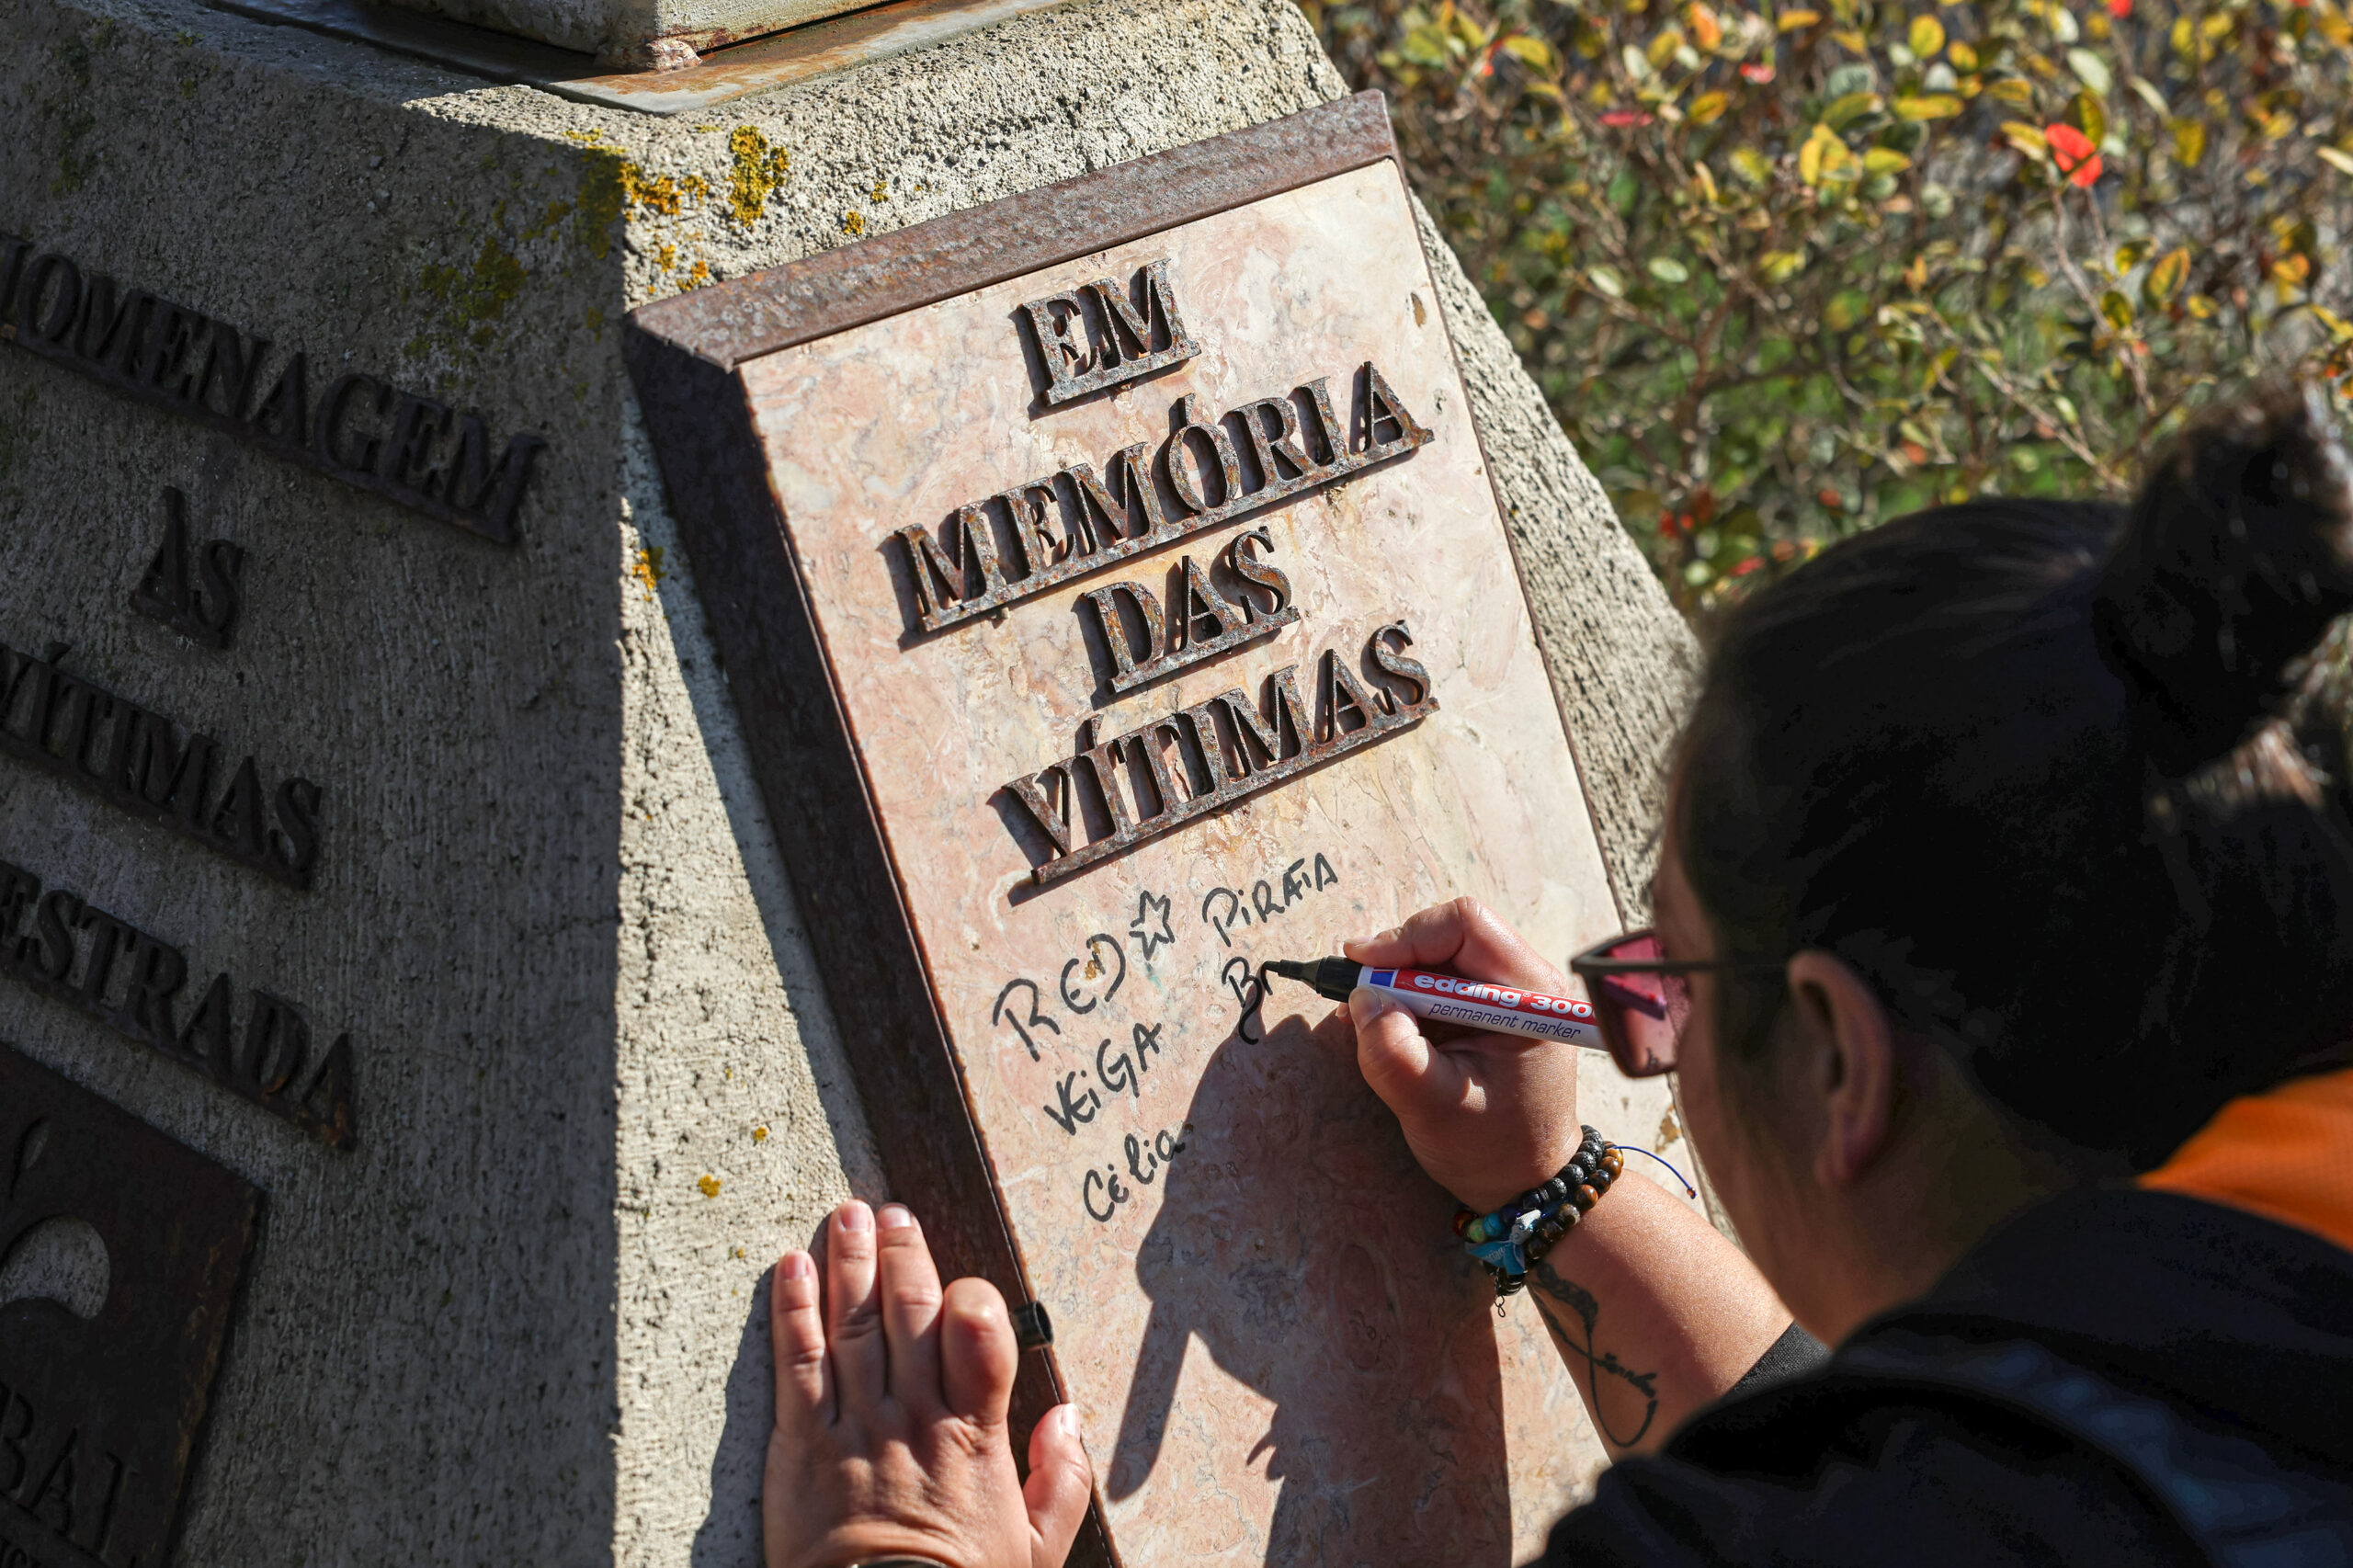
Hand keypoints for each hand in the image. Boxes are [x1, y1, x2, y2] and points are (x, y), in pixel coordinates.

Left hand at [765, 1200, 1093, 1567]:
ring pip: (854, 1325)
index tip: (958, 1279)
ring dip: (848, 1263)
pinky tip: (790, 1270)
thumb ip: (1061, 1481)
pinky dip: (792, 1312)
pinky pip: (798, 1365)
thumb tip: (1069, 1418)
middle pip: (909, 1313)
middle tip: (889, 1213)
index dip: (970, 1297)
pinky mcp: (802, 1446)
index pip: (981, 1335)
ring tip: (845, 1217)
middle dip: (901, 1254)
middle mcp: (916, 1417)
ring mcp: (857, 1427)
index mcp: (975, 1436)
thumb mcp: (1033, 1550)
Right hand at [1343, 897, 1583, 1211]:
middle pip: (1448, 934)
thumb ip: (1396, 1054)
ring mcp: (1503, 993)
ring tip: (1372, 1021)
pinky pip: (1436, 981)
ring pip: (1436, 955)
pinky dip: (1404, 997)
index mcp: (1530, 995)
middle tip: (1359, 997)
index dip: (1407, 938)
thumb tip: (1363, 999)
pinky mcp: (1483, 1008)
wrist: (1525, 1180)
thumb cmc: (1492, 1149)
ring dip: (1397, 982)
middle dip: (1396, 960)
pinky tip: (1389, 1028)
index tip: (1363, 967)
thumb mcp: (1434, 1108)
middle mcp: (1523, 981)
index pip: (1466, 927)